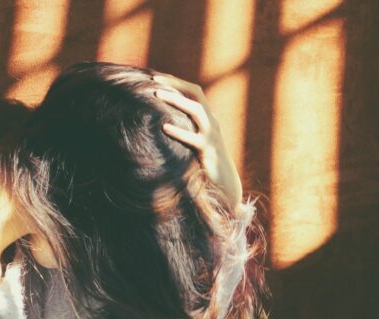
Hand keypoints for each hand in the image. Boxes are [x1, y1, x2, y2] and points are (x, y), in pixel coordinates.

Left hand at [152, 72, 245, 216]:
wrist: (225, 182)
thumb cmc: (206, 162)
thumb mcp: (197, 140)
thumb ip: (187, 127)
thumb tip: (162, 118)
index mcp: (208, 117)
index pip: (194, 91)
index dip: (176, 82)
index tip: (157, 77)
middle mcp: (211, 122)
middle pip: (196, 94)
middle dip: (175, 84)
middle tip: (154, 80)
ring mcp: (211, 135)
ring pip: (196, 110)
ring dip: (176, 100)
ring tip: (156, 95)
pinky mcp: (208, 151)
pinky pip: (193, 138)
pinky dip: (179, 131)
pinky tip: (164, 127)